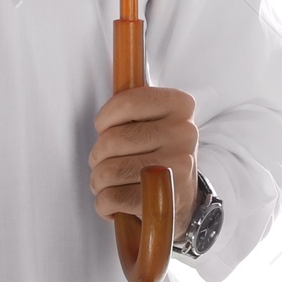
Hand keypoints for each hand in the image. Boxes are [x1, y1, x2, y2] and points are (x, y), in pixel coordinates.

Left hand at [90, 86, 198, 241]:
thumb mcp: (156, 120)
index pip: (127, 102)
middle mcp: (183, 133)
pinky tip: (115, 201)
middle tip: (106, 162)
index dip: (105, 119)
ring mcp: (177, 167)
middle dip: (98, 156)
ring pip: (109, 171)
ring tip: (110, 182)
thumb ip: (133, 104)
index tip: (104, 128)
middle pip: (112, 140)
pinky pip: (113, 198)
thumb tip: (104, 79)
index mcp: (181, 105)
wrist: (184, 199)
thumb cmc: (159, 154)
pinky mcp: (165, 198)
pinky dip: (104, 203)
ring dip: (99, 181)